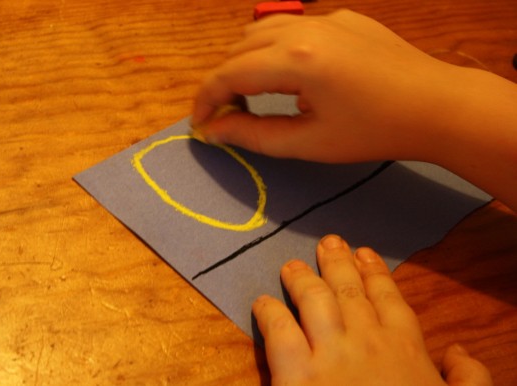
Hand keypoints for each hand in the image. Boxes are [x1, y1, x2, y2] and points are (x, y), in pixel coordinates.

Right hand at [192, 10, 462, 163]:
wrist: (437, 106)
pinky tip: (294, 77)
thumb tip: (215, 131)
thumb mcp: (310, 143)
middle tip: (230, 116)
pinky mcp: (345, 18)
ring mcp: (327, 17)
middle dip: (224, 81)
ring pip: (263, 30)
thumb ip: (255, 136)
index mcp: (296, 59)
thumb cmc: (374, 132)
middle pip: (240, 48)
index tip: (201, 125)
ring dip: (246, 61)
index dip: (206, 100)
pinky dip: (276, 49)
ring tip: (254, 94)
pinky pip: (294, 25)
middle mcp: (305, 27)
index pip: (229, 74)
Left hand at [252, 235, 492, 385]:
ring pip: (314, 300)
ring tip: (291, 265)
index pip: (388, 297)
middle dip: (336, 263)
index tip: (363, 251)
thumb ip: (468, 378)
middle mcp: (367, 340)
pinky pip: (280, 331)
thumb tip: (458, 351)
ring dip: (302, 278)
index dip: (374, 272)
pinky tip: (263, 302)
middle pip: (348, 290)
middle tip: (327, 242)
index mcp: (405, 346)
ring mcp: (330, 354)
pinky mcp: (297, 374)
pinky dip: (270, 313)